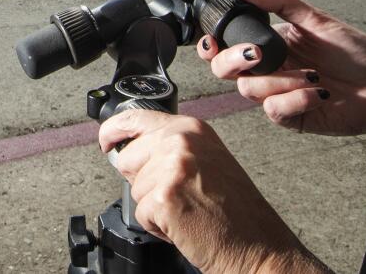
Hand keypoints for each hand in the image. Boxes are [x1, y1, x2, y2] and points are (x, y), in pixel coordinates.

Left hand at [98, 109, 327, 273]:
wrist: (259, 245)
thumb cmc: (236, 211)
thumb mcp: (206, 160)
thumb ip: (171, 147)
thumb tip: (132, 149)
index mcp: (191, 128)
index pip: (134, 118)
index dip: (113, 132)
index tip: (106, 142)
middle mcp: (181, 141)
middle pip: (128, 159)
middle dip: (143, 182)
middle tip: (177, 196)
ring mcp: (172, 167)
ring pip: (134, 189)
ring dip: (153, 206)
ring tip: (186, 210)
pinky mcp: (164, 197)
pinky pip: (140, 213)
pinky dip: (156, 226)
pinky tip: (183, 224)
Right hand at [198, 0, 365, 137]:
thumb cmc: (355, 52)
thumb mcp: (317, 19)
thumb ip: (281, 2)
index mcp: (269, 45)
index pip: (226, 47)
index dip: (211, 46)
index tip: (213, 41)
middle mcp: (269, 71)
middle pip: (225, 71)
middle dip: (233, 61)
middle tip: (257, 53)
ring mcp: (279, 95)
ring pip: (249, 91)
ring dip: (280, 80)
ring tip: (312, 75)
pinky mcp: (292, 117)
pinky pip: (275, 110)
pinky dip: (296, 99)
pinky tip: (318, 93)